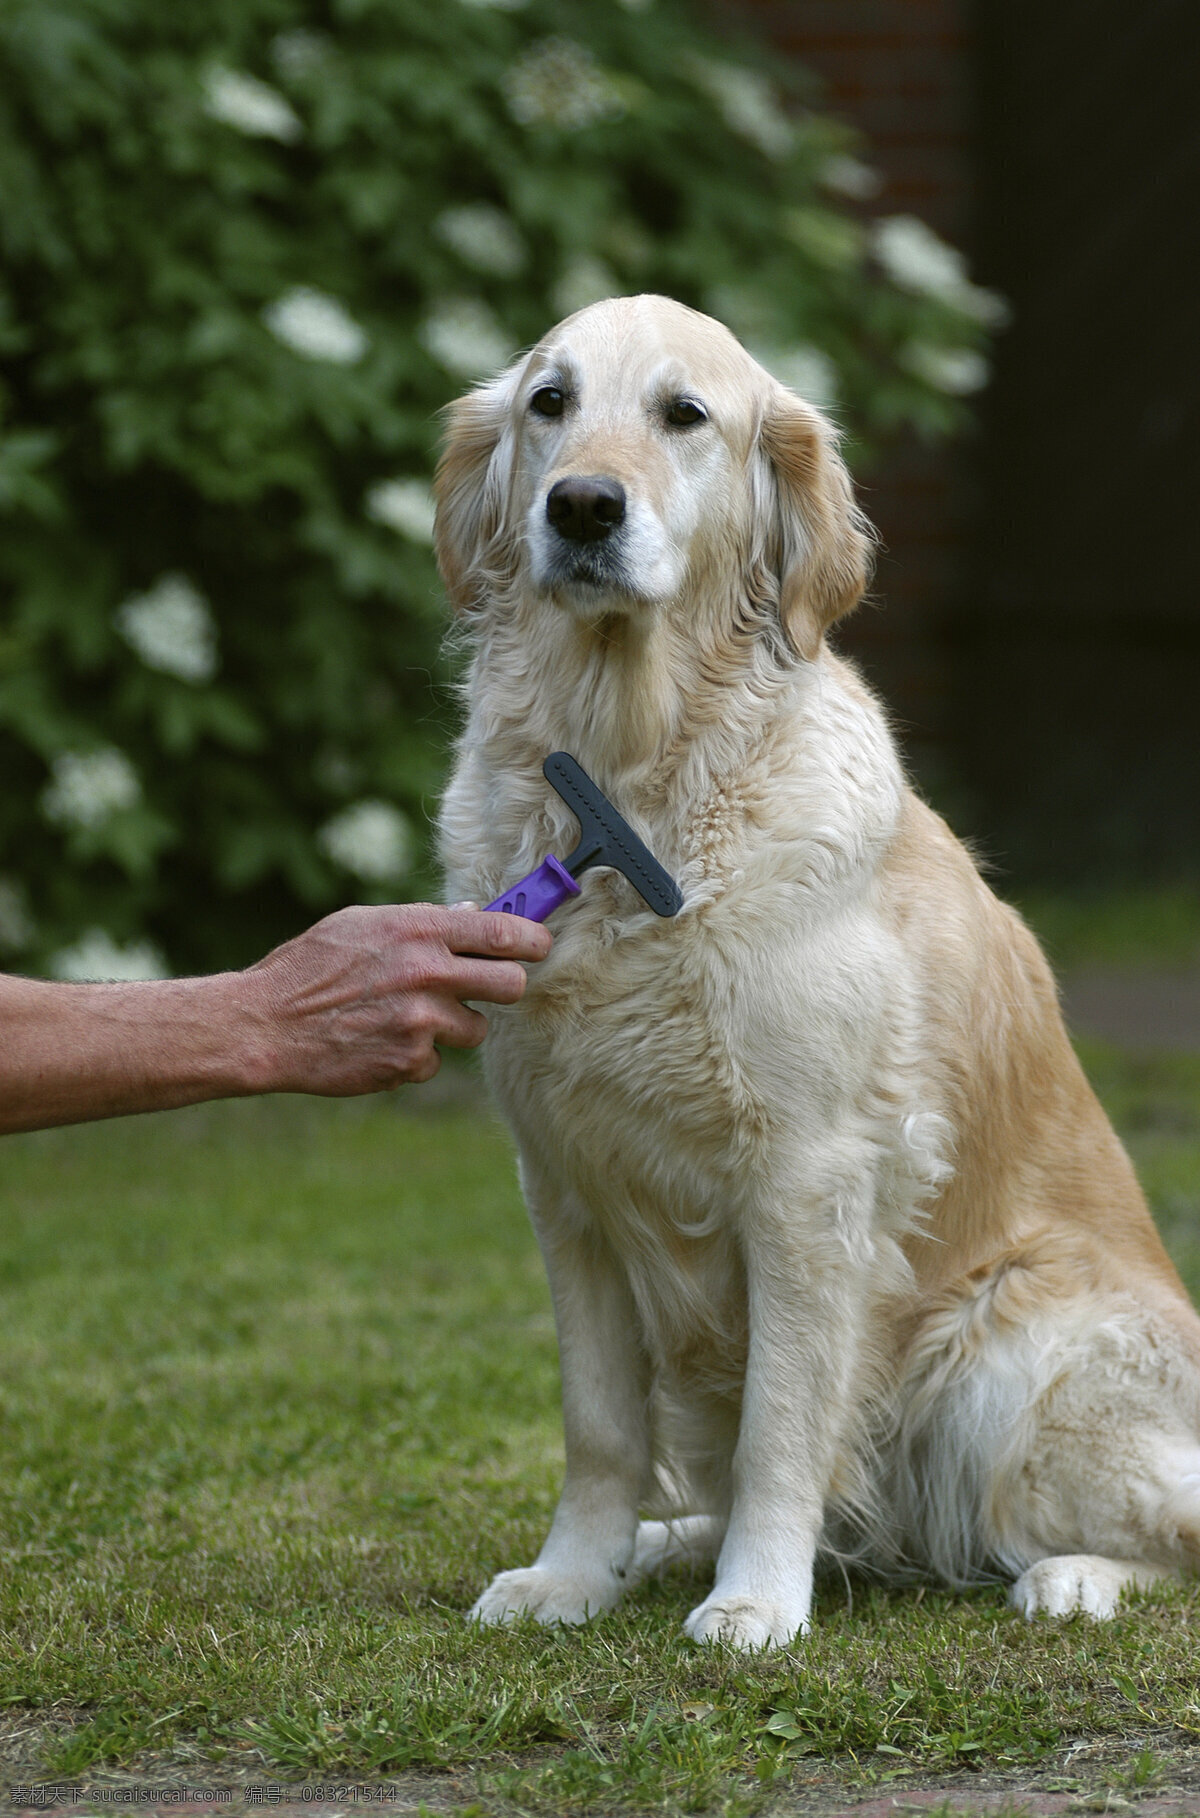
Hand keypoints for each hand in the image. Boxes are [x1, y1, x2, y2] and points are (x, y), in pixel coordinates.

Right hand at [242, 902, 551, 1092]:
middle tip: (485, 987)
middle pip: (511, 984)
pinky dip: (415, 1055)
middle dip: (504, 986)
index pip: (502, 931)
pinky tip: (379, 1042)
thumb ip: (419, 922)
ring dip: (453, 1025)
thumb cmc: (308, 968)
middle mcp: (427, 973)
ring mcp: (421, 1022)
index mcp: (417, 930)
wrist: (265, 1025)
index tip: (540, 945)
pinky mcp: (409, 1063)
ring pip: (475, 1028)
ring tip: (407, 1016)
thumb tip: (469, 915)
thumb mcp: (360, 924)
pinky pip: (436, 1061)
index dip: (532, 939)